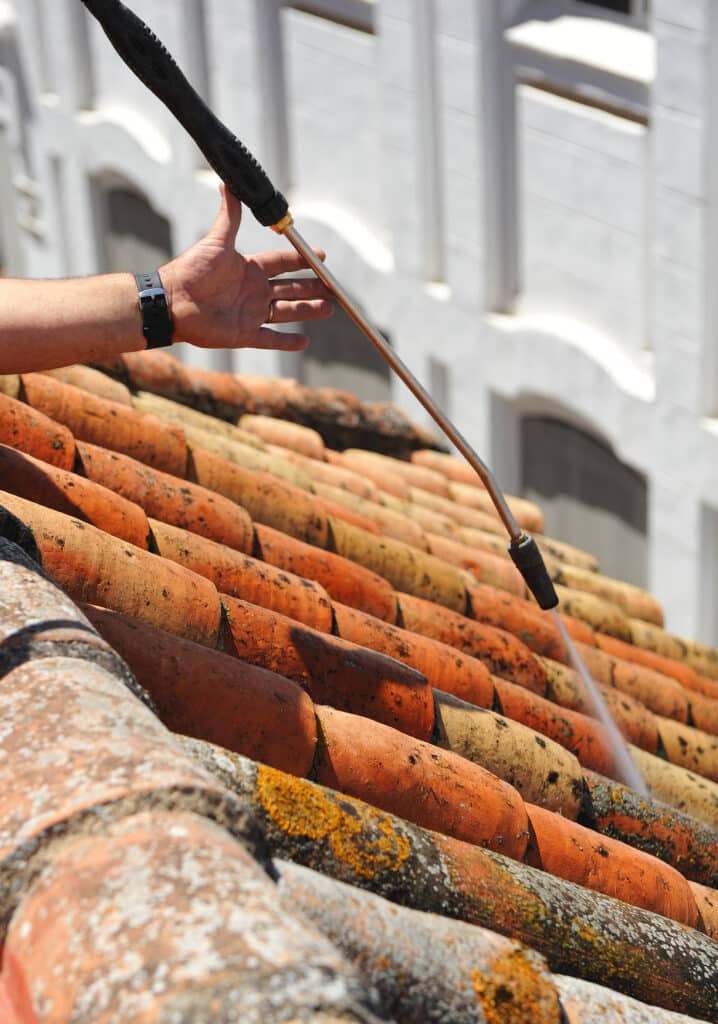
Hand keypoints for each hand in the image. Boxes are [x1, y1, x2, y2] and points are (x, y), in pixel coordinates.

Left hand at [159, 184, 333, 350]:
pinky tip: (305, 341)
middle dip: (313, 288)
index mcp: (250, 269)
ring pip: (287, 312)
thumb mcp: (216, 241)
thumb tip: (228, 183)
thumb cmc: (192, 270)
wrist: (172, 301)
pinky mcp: (244, 335)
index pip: (283, 263)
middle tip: (333, 288)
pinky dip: (287, 342)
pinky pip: (271, 340)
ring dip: (308, 310)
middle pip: (291, 289)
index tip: (321, 257)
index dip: (302, 260)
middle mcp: (253, 292)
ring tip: (329, 309)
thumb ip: (229, 215)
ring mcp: (250, 314)